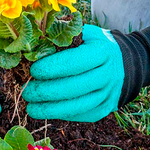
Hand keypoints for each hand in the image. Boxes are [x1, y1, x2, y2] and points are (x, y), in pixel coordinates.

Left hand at [23, 23, 149, 121]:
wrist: (123, 65)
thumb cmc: (95, 47)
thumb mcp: (85, 34)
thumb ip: (64, 36)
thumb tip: (34, 45)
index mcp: (102, 52)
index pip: (73, 63)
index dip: (51, 68)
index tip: (33, 71)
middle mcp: (108, 75)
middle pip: (73, 88)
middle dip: (45, 92)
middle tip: (27, 92)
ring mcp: (108, 95)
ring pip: (76, 106)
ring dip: (50, 109)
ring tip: (31, 108)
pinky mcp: (104, 109)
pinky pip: (80, 115)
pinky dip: (61, 114)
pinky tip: (46, 111)